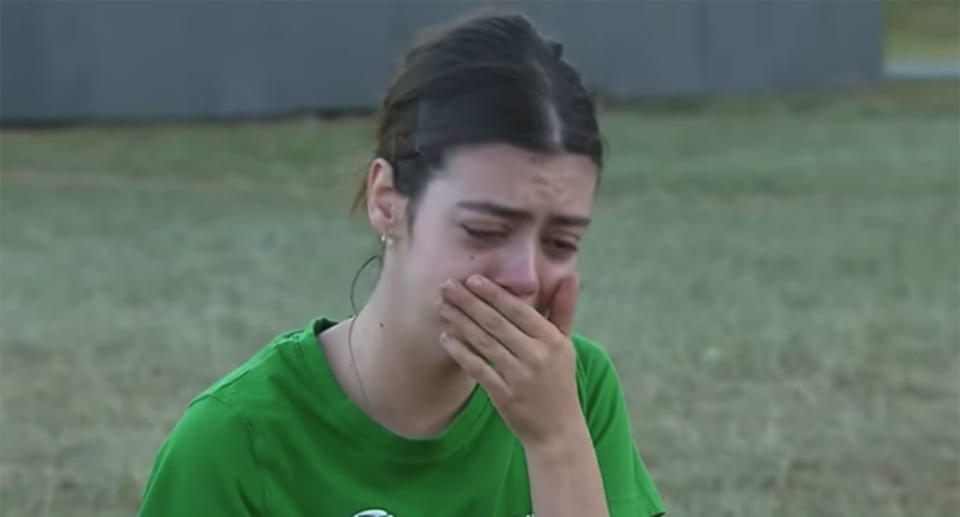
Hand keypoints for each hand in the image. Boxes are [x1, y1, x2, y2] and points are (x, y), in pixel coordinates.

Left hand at [437, 273, 584, 449]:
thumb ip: (564, 309)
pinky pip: (478, 369)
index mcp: (552, 340)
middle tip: (446, 286)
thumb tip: (571, 276)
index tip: (472, 279)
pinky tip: (446, 338)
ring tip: (442, 307)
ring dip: (460, 322)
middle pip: (496, 323)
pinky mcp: (504, 396)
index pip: (518, 310)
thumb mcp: (566, 345)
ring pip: (484, 343)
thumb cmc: (559, 381)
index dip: (494, 294)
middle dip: (469, 302)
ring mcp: (520, 377)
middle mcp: (537, 356)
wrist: (558, 430)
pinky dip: (461, 352)